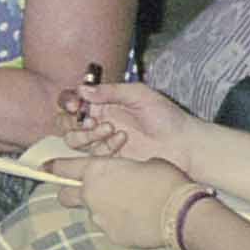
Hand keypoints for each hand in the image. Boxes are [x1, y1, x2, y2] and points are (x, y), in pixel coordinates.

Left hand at [52, 154, 202, 249]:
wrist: (182, 213)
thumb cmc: (166, 180)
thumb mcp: (145, 163)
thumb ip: (125, 169)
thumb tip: (127, 174)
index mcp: (96, 171)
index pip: (62, 168)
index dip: (53, 167)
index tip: (46, 168)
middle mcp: (91, 195)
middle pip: (64, 195)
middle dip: (71, 192)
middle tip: (88, 191)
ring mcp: (100, 219)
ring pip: (92, 213)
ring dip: (103, 209)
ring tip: (130, 206)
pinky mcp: (112, 236)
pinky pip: (110, 227)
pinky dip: (120, 223)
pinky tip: (139, 219)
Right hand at [55, 79, 203, 174]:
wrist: (183, 145)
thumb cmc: (166, 116)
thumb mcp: (139, 95)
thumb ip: (111, 91)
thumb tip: (82, 90)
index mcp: (104, 101)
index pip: (73, 100)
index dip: (69, 102)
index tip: (76, 105)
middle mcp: (98, 120)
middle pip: (66, 122)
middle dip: (72, 121)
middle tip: (90, 120)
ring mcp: (101, 141)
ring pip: (73, 140)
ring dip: (87, 134)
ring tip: (110, 129)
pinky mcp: (107, 159)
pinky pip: (91, 155)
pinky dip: (104, 146)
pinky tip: (123, 140)